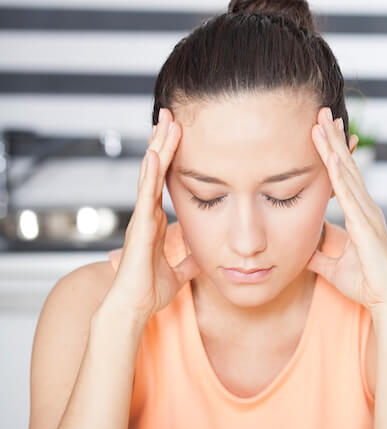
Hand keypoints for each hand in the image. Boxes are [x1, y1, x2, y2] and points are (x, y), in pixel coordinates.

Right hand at [105, 108, 199, 322]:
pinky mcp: (139, 228)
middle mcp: (147, 214)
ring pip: (150, 176)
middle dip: (164, 142)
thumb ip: (189, 260)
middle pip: (157, 170)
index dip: (171, 158)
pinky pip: (145, 197)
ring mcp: (141, 218)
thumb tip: (205, 256)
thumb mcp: (178, 271)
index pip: (166, 181)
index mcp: (155, 220)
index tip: (179, 134)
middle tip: (171, 114)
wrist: (133, 308)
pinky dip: (150, 176)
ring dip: (158, 149)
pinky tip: (154, 155)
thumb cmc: (148, 291)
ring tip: (165, 122)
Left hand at [306, 107, 386, 316]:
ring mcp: (368, 214)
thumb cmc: (366, 284)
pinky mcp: (366, 225)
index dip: (332, 153)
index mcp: (360, 214)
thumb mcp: (332, 267)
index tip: (321, 131)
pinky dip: (339, 175)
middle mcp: (366, 208)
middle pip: (346, 166)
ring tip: (322, 123)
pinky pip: (350, 195)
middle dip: (333, 139)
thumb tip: (301, 249)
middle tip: (322, 112)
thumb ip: (318, 254)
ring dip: (334, 148)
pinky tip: (331, 157)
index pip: (343, 177)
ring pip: (347, 174)